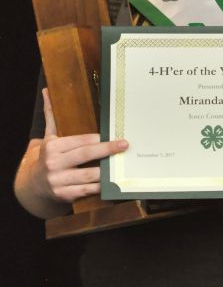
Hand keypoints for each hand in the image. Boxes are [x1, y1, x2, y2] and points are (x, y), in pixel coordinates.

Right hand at [35, 88, 127, 203]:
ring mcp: (58, 181)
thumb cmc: (48, 156)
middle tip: (124, 145)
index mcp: (52, 147)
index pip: (80, 140)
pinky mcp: (64, 195)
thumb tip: (48, 91)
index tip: (113, 133)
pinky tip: (112, 182)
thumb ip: (51, 115)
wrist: (33, 184)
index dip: (99, 138)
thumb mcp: (48, 136)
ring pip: (89, 175)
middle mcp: (53, 164)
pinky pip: (87, 190)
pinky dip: (101, 186)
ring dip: (107, 170)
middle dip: (107, 149)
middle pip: (86, 155)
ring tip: (122, 164)